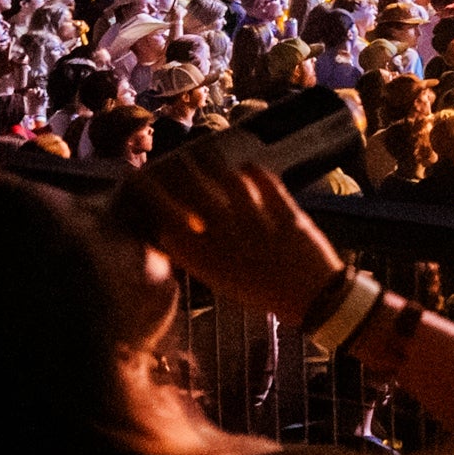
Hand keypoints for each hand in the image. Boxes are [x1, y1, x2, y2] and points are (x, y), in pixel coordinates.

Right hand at [119, 144, 341, 318]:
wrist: (314, 299)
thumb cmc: (260, 290)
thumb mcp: (218, 278)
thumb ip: (196, 252)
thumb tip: (175, 225)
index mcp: (203, 260)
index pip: (165, 218)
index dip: (150, 193)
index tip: (140, 177)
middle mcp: (225, 239)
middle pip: (193, 191)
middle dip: (179, 170)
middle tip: (175, 160)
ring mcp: (258, 223)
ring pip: (228, 179)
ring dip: (214, 164)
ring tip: (205, 156)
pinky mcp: (287, 210)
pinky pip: (266, 181)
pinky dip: (255, 171)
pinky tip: (247, 167)